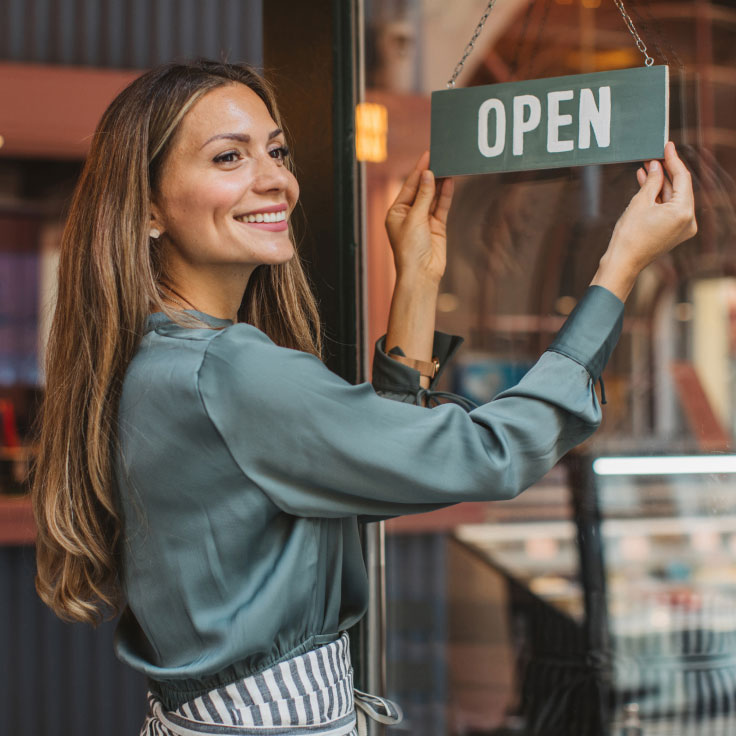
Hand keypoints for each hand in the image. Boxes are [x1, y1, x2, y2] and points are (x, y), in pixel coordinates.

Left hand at [385, 151, 453, 284]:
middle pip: (421, 190)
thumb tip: (429, 175)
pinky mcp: (437, 226)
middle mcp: (409, 214)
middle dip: (430, 174)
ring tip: (448, 165)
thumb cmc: (410, 249)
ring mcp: (424, 220)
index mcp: (396, 212)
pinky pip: (441, 207)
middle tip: (440, 157)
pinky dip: (446, 195)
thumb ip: (424, 196)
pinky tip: (450, 181)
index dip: (419, 170)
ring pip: (433, 197)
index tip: (428, 155)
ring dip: (440, 183)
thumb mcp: (414, 218)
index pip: (409, 186)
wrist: (421, 273)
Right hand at [592, 141, 696, 300]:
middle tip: (653, 157)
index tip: (667, 145)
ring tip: (645, 169)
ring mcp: (683, 228)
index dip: (673, 160)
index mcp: (683, 211)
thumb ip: (652, 181)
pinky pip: (669, 209)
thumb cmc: (629, 236)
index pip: (682, 178)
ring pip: (673, 198)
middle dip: (665, 172)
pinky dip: (659, 198)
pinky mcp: (674, 232)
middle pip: (680, 188)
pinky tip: (646, 186)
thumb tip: (656, 166)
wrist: (623, 262)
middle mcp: (689, 220)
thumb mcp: (640, 202)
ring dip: (660, 185)